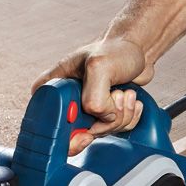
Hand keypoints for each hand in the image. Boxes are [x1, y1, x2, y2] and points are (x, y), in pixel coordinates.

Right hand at [31, 38, 152, 155]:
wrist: (136, 49)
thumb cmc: (115, 50)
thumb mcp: (98, 67)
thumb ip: (93, 97)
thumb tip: (97, 116)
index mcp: (55, 90)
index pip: (48, 125)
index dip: (68, 136)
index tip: (87, 132)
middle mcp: (68, 102)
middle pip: (79, 135)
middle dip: (103, 121)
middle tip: (114, 96)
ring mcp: (87, 110)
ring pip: (103, 132)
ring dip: (121, 113)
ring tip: (123, 90)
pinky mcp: (105, 114)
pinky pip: (117, 129)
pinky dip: (130, 116)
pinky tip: (129, 98)